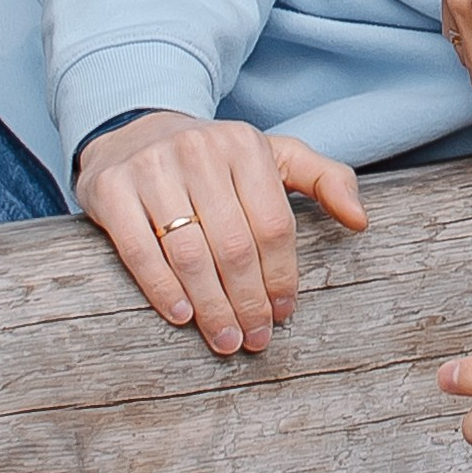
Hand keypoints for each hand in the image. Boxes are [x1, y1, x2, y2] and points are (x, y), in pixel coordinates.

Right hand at [76, 110, 364, 355]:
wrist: (134, 132)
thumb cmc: (214, 159)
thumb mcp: (273, 156)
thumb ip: (325, 179)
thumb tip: (361, 221)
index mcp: (244, 144)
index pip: (273, 224)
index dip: (281, 276)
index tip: (283, 313)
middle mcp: (198, 151)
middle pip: (233, 245)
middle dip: (248, 301)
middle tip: (254, 340)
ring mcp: (151, 169)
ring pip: (188, 253)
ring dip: (211, 306)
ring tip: (224, 339)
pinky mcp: (110, 189)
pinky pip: (139, 250)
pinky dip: (162, 288)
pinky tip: (182, 315)